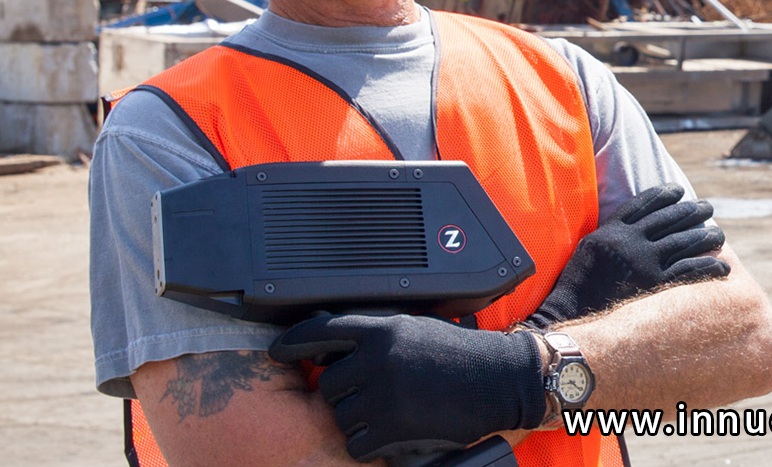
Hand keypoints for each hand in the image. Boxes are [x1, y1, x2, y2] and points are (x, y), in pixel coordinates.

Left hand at [269, 313, 545, 461]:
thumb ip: (374, 333)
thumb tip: (334, 342)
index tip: (275, 350)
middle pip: (328, 384)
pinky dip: (366, 444)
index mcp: (381, 328)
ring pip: (340, 416)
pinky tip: (385, 435)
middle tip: (366, 396)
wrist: (496, 379)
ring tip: (384, 414)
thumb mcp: (412, 328)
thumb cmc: (457, 353)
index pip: (320, 330)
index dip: (292, 340)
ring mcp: (384, 393)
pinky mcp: (393, 426)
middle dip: (341, 394)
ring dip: (355, 420)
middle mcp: (377, 357)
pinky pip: (356, 443)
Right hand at [523, 184, 729, 329]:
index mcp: (611, 230)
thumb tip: (628, 231)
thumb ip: (609, 237)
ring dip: (705, 235)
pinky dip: (709, 266)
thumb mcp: (588, 249)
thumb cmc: (576, 284)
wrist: (570, 310)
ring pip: (683, 242)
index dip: (662, 195)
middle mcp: (629, 241)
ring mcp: (643, 261)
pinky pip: (690, 271)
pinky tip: (723, 266)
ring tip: (719, 234)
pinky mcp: (655, 284)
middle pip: (668, 220)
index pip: (642, 204)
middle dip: (691, 211)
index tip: (679, 190)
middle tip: (708, 207)